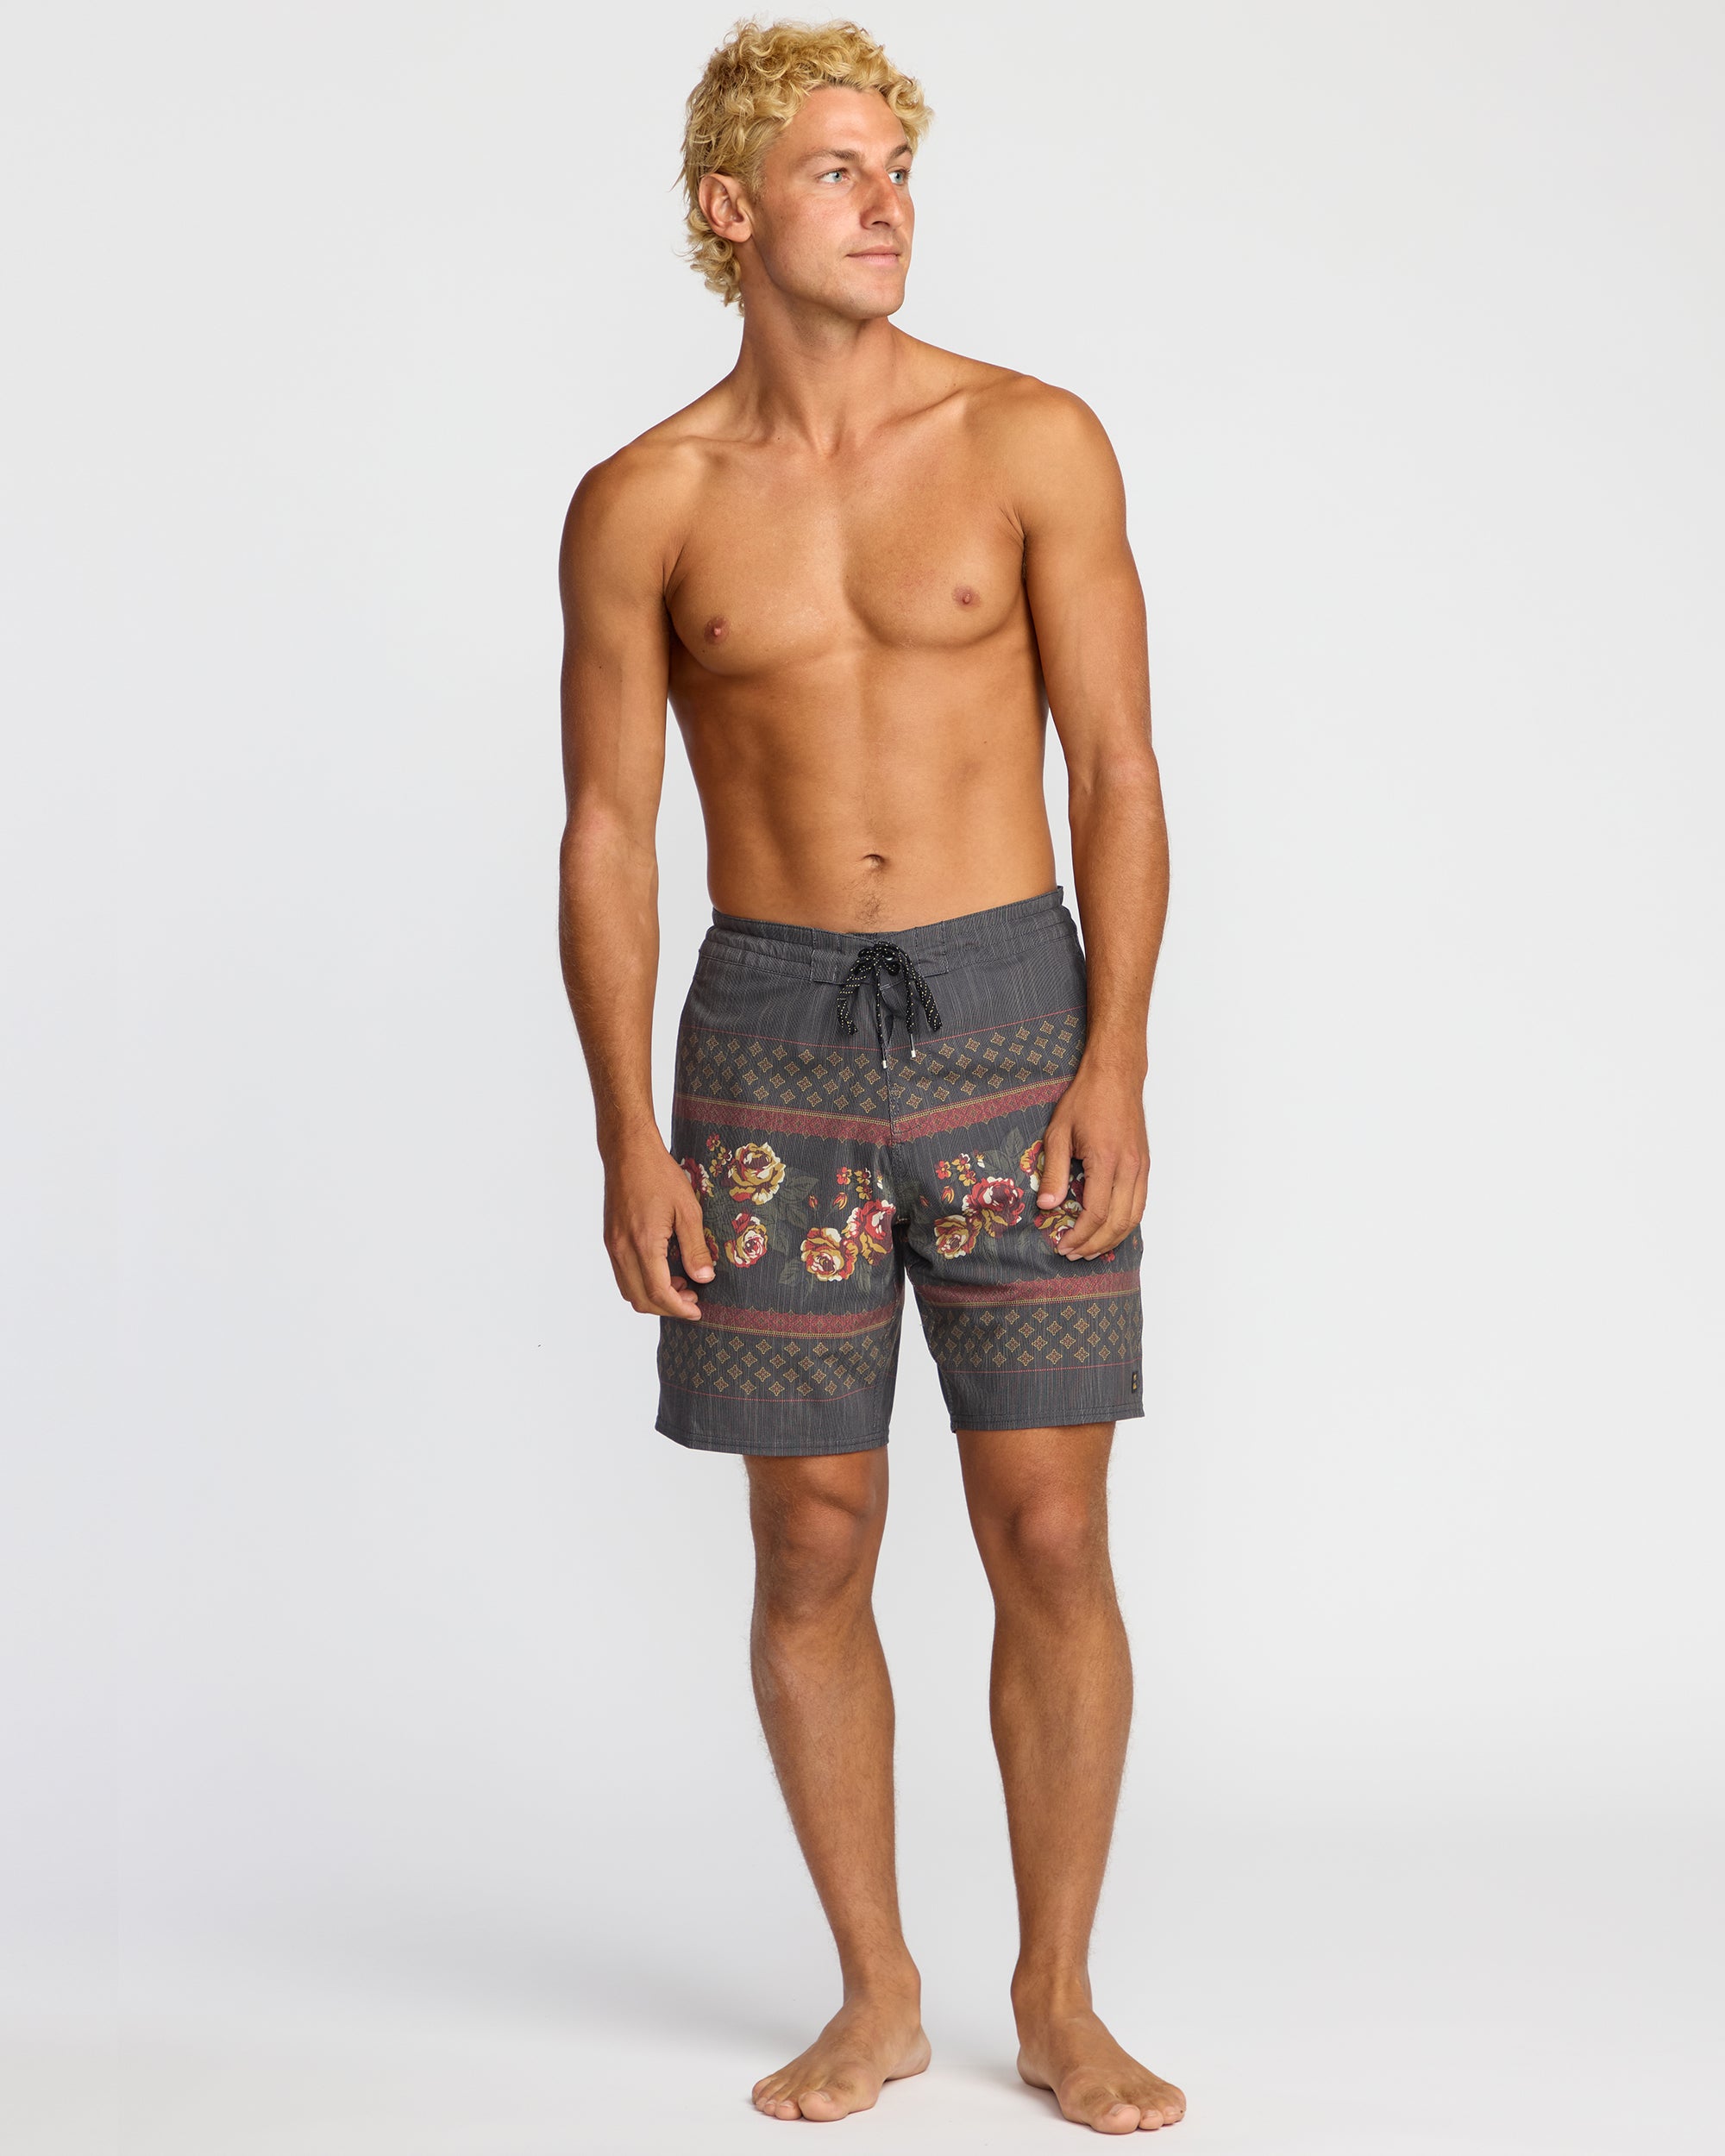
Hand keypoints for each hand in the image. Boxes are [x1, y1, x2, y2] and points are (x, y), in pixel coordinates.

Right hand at [602, 1132, 715, 1319]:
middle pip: (640, 1299)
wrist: (628, 1152)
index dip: (679, 1308)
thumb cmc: (659, 1174)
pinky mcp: (610, 1239)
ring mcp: (613, 1245)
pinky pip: (623, 1274)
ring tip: (681, 1284)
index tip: (697, 1310)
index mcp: (643, 1243)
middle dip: (667, 1307)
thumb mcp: (687, 1209)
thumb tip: (704, 1278)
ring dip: (653, 1296)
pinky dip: (642, 1282)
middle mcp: (622, 1249)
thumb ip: (695, 1247)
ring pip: (629, 1290)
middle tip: (693, 1298)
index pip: (658, 1292)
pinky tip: (663, 1269)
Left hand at [1035, 1062, 1148, 1259]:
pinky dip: (1126, 1223)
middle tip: (1072, 1254)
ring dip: (1112, 1239)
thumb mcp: (1058, 1132)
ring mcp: (1141, 1167)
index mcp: (1106, 1160)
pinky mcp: (1145, 1165)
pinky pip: (1140, 1204)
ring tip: (1089, 1249)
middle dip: (1095, 1244)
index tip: (1062, 1245)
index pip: (1096, 1212)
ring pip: (1134, 1217)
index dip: (1079, 1235)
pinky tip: (1109, 1230)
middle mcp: (1130, 1167)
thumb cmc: (1085, 1099)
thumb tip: (1047, 1206)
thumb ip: (1054, 1171)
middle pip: (1118, 1222)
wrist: (1115, 1076)